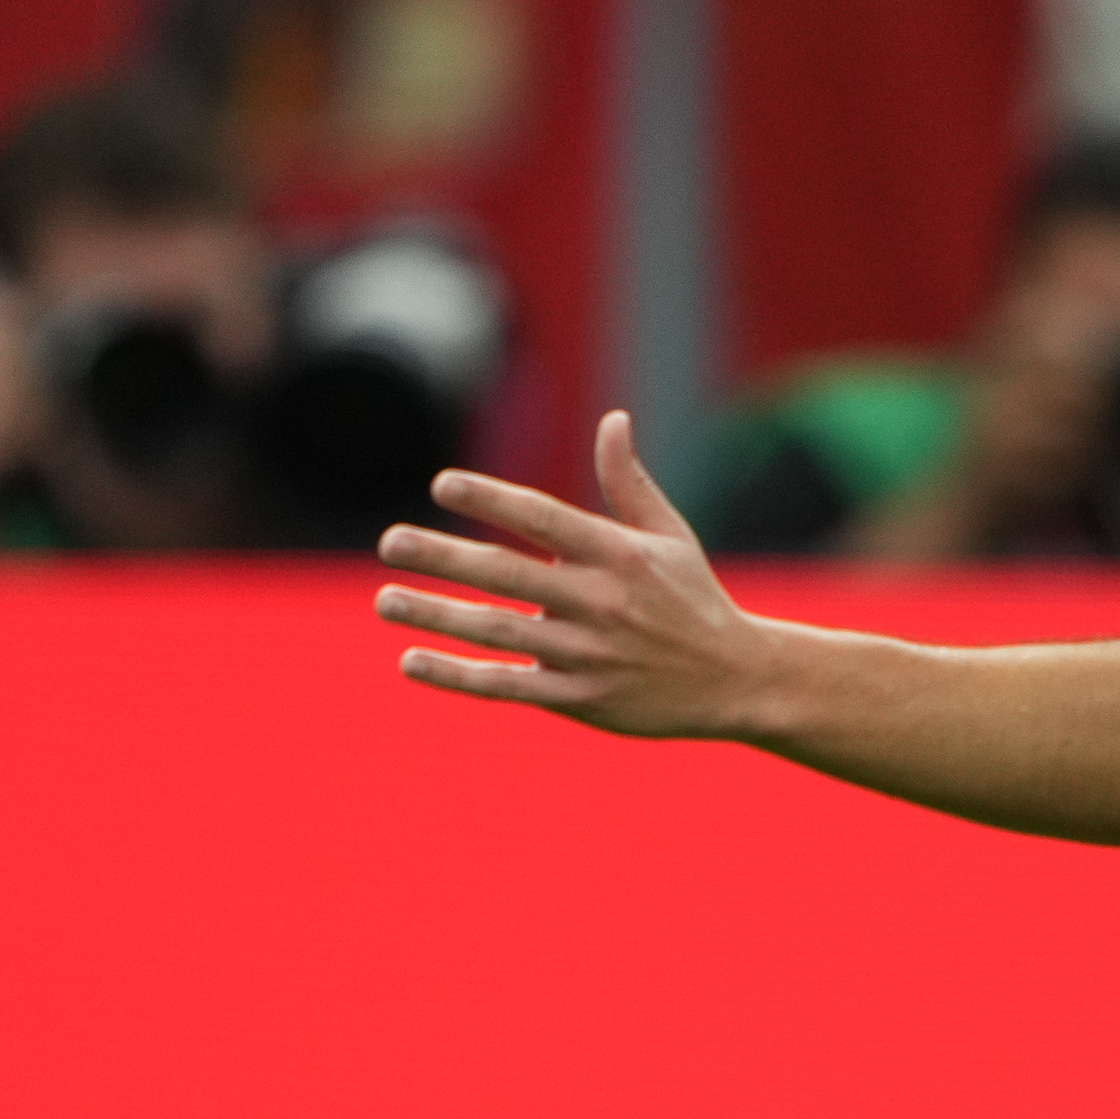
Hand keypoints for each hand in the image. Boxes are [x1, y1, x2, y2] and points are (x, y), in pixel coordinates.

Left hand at [373, 412, 780, 737]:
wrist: (736, 681)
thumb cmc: (695, 599)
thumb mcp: (672, 535)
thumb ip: (630, 482)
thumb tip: (613, 420)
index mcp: (619, 555)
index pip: (544, 518)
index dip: (492, 499)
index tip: (442, 485)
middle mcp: (599, 602)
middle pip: (507, 575)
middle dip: (443, 557)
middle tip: (389, 542)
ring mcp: (587, 654)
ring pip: (497, 632)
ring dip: (436, 615)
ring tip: (384, 599)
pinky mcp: (579, 698)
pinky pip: (507, 686)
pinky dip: (457, 676)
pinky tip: (412, 661)